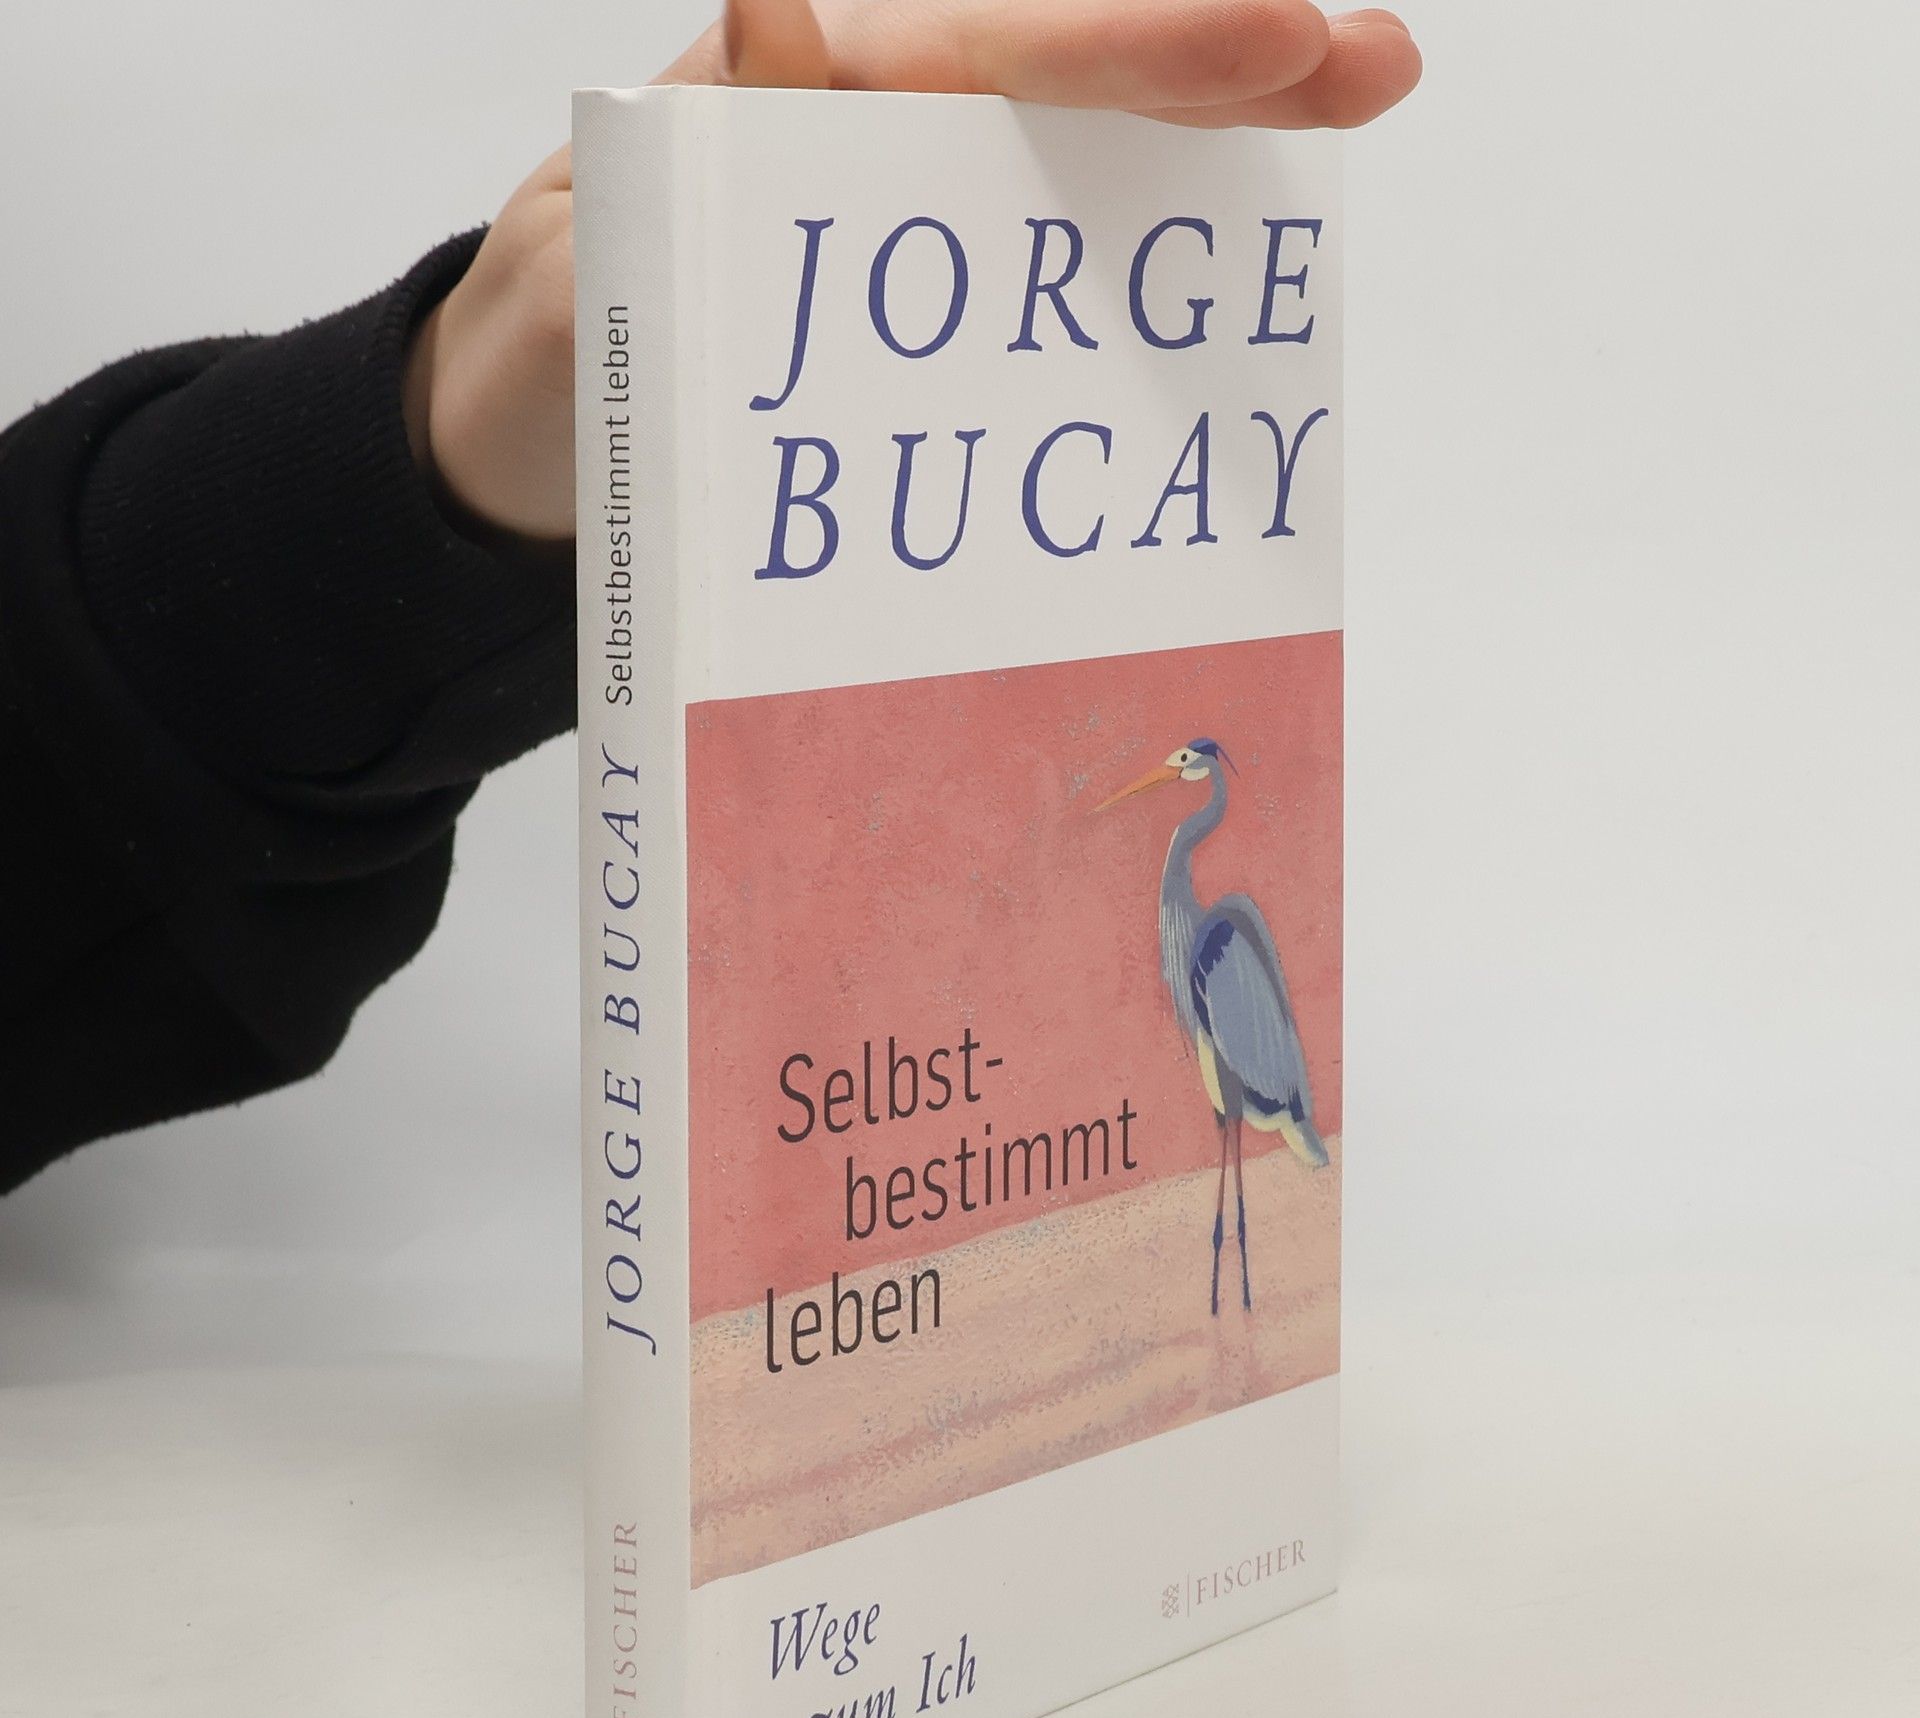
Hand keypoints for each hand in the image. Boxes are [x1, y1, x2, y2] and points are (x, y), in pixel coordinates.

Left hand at [404, 0, 1421, 545]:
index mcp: (806, 103)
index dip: (1145, 46)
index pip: (999, 50)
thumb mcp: (596, 251)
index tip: (1285, 35)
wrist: (529, 443)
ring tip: (1343, 116)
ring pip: (1077, 159)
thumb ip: (701, 150)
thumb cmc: (551, 351)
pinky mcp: (917, 310)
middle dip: (1226, 65)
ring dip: (1212, 145)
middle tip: (1377, 65)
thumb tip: (790, 6)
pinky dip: (1139, 263)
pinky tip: (1228, 266)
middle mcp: (875, 137)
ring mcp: (908, 224)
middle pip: (1071, 78)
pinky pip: (1042, 269)